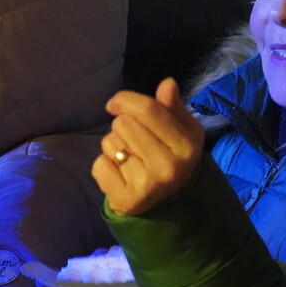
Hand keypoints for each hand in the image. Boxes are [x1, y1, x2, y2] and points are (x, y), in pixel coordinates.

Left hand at [92, 78, 205, 215]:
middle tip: (134, 140)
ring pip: (109, 143)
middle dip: (123, 126)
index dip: (125, 99)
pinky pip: (99, 165)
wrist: (168, 202)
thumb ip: (172, 107)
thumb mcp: (182, 130)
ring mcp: (147, 186)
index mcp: (186, 146)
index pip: (148, 110)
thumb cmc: (172, 156)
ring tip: (129, 157)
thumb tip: (167, 83)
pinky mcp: (125, 200)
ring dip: (114, 146)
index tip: (115, 103)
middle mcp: (168, 167)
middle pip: (124, 124)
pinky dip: (104, 166)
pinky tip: (119, 173)